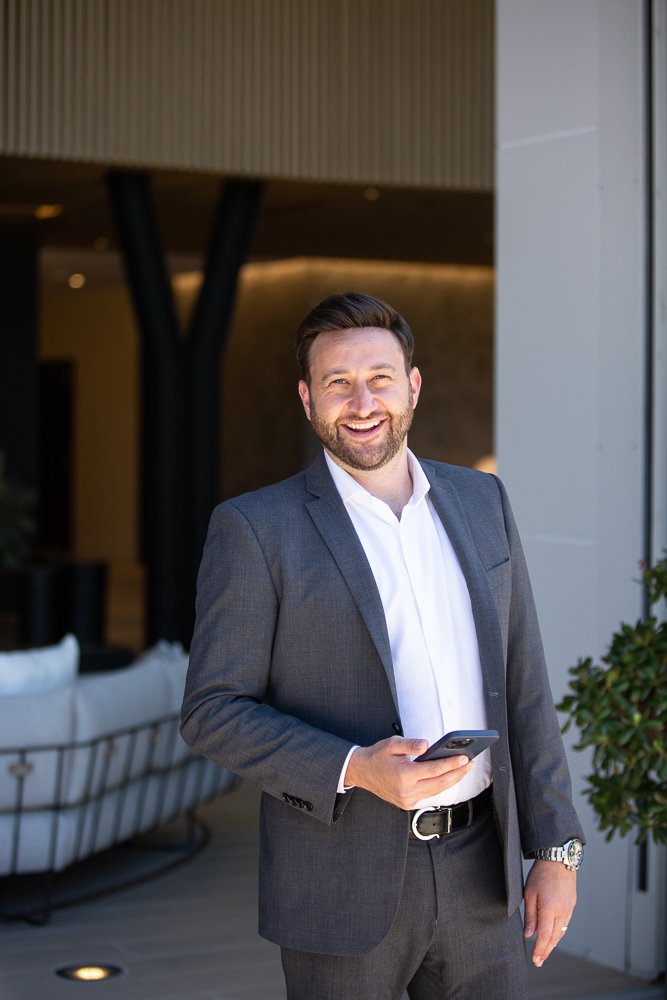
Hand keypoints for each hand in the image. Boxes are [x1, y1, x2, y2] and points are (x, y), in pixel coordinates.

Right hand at [344, 736, 474, 809]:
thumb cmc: (377, 756)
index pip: (434, 770)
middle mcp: (407, 791)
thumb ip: (410, 744)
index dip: (451, 764)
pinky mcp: (407, 804)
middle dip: (457, 773)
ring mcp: (407, 800)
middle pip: (439, 783)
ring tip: (464, 770)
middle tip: (471, 764)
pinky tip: (448, 777)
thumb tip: (427, 745)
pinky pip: (429, 794)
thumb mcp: (392, 744)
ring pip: (436, 791)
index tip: (465, 758)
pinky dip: (440, 786)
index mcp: (404, 775)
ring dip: (452, 780)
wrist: (362, 772)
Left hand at [523, 860, 576, 966]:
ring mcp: (569, 909)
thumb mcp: (529, 893)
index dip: (540, 950)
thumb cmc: (541, 874)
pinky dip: (558, 933)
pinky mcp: (571, 905)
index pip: (544, 936)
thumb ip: (530, 916)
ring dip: (553, 944)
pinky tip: (553, 936)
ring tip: (545, 952)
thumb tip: (528, 935)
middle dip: (546, 951)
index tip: (535, 960)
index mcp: (550, 909)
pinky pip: (565, 924)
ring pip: (561, 932)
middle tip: (539, 961)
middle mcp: (562, 912)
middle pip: (554, 937)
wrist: (558, 859)